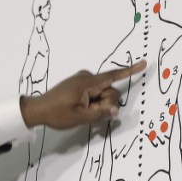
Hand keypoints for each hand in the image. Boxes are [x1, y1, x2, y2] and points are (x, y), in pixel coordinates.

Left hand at [21, 60, 146, 129]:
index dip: (130, 71)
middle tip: (89, 113)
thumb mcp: (80, 118)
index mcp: (87, 83)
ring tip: (82, 112)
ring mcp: (82, 80)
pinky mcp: (79, 84)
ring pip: (101, 93)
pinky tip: (82, 109)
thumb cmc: (57, 114)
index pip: (113, 76)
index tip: (144, 63)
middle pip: (109, 90)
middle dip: (105, 103)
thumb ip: (100, 113)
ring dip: (98, 104)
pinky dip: (93, 102)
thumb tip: (115, 109)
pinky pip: (94, 92)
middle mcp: (87, 78)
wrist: (37, 109)